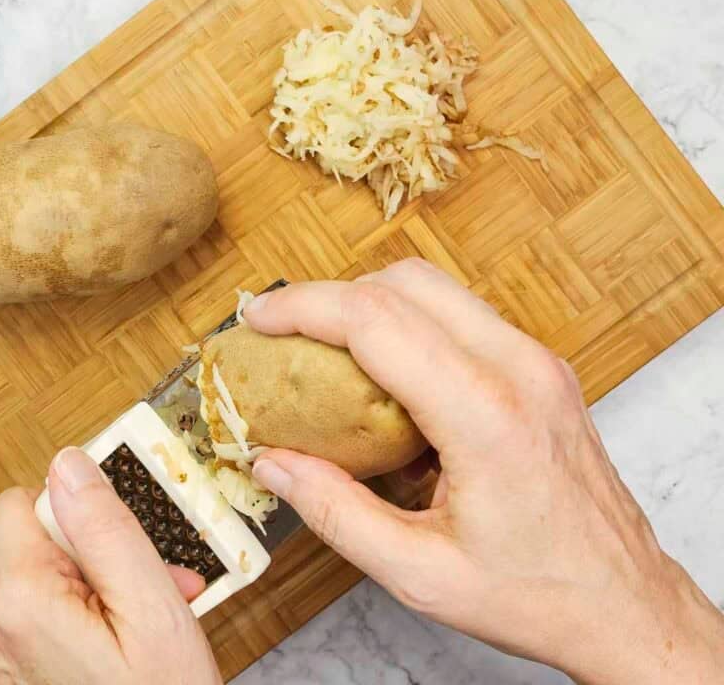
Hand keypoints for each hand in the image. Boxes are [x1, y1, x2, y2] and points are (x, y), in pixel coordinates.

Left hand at [0, 448, 221, 684]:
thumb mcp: (148, 601)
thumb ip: (102, 524)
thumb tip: (67, 464)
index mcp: (13, 602)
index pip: (24, 502)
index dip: (79, 517)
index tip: (116, 552)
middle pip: (31, 542)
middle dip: (90, 555)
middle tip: (144, 590)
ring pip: (36, 578)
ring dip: (88, 586)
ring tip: (136, 619)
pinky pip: (28, 616)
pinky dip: (70, 618)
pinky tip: (111, 641)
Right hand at [247, 259, 723, 684]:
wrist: (625, 602)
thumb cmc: (537, 594)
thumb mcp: (419, 572)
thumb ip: (334, 511)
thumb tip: (271, 463)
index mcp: (486, 415)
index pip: (377, 321)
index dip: (304, 308)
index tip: (258, 318)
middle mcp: (518, 368)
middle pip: (406, 282)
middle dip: (333, 296)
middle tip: (286, 332)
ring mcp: (536, 360)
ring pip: (436, 289)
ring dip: (373, 304)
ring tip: (327, 347)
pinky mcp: (540, 366)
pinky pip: (461, 315)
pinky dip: (410, 322)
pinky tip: (386, 370)